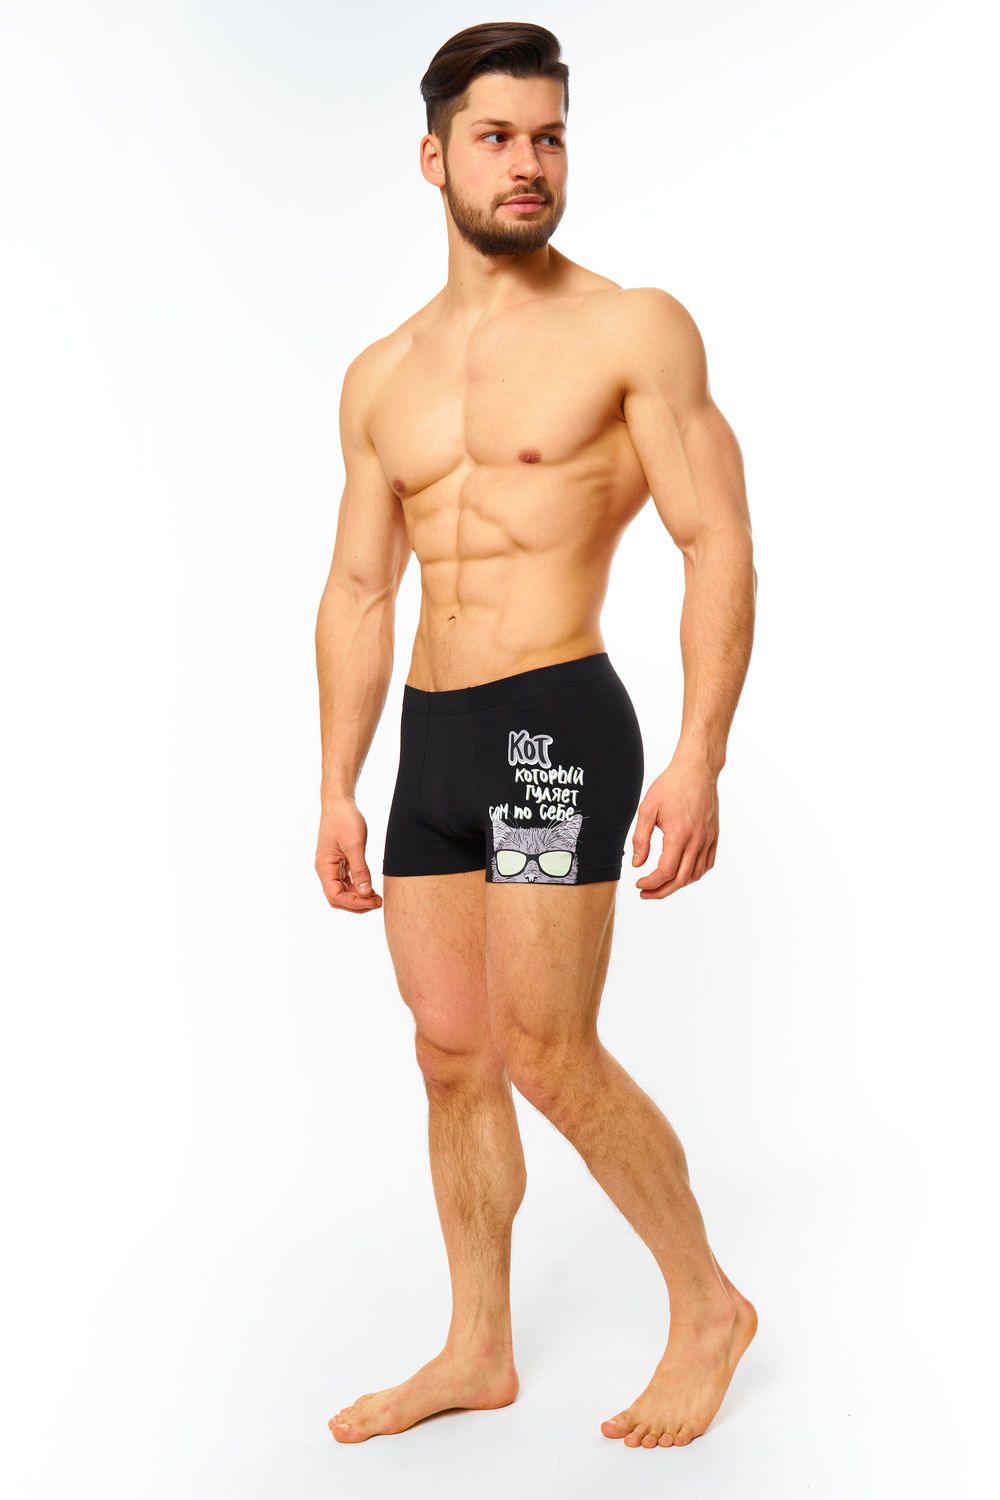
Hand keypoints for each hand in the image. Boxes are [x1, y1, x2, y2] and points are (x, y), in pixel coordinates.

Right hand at [315, 797, 382, 912]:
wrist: (339, 802)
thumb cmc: (344, 819)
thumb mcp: (355, 845)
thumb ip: (360, 870)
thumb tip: (366, 892)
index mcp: (324, 867)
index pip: (336, 896)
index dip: (355, 903)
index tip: (373, 901)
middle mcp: (325, 870)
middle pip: (338, 898)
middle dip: (357, 904)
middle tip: (378, 902)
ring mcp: (332, 867)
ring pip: (343, 892)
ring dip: (359, 898)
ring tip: (377, 898)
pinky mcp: (339, 862)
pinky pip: (347, 882)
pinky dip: (358, 888)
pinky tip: (371, 888)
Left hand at [630, 754, 718, 899]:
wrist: (697, 770)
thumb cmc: (671, 786)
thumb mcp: (647, 809)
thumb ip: (641, 838)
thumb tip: (637, 863)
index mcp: (679, 835)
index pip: (665, 872)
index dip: (650, 883)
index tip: (639, 884)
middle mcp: (697, 841)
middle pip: (680, 879)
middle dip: (661, 891)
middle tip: (646, 893)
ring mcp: (708, 839)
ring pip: (695, 875)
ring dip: (677, 885)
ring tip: (661, 885)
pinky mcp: (714, 836)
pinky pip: (707, 864)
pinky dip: (694, 874)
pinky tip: (682, 873)